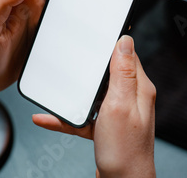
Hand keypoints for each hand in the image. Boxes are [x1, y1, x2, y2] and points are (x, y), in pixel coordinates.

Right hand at [32, 35, 155, 177]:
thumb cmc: (125, 151)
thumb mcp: (120, 105)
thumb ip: (122, 73)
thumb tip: (125, 41)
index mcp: (138, 89)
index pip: (127, 55)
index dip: (112, 43)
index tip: (96, 34)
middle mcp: (130, 98)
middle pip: (107, 73)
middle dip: (88, 68)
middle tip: (73, 58)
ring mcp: (117, 113)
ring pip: (92, 94)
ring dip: (74, 93)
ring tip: (57, 89)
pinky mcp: (105, 126)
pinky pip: (83, 115)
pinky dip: (66, 117)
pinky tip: (48, 117)